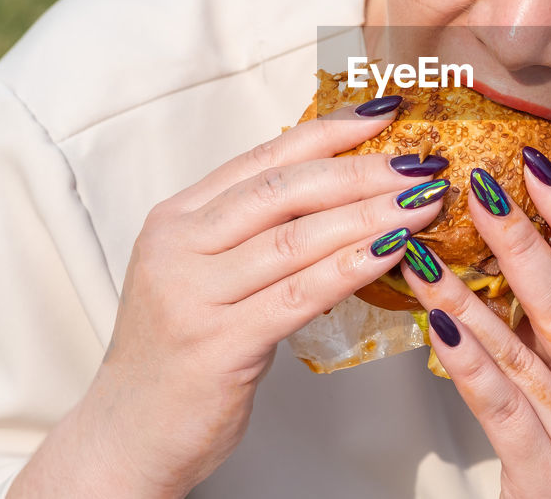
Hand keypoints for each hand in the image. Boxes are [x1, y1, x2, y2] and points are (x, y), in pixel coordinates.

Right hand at [11, 97, 448, 498]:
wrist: (126, 436)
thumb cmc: (177, 354)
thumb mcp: (203, 276)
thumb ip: (253, 235)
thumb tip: (341, 194)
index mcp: (176, 219)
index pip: (264, 159)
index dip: (330, 131)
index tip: (387, 114)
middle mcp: (178, 247)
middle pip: (285, 191)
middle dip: (362, 171)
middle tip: (421, 162)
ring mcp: (194, 295)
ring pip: (298, 238)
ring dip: (372, 215)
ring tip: (424, 202)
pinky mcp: (218, 344)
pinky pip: (300, 294)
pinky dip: (352, 266)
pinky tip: (394, 251)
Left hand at [401, 147, 550, 498]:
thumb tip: (521, 241)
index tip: (537, 163)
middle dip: (519, 238)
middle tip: (478, 186)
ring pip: (522, 347)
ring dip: (466, 292)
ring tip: (422, 248)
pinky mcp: (549, 476)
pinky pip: (501, 405)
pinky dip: (467, 359)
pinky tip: (436, 322)